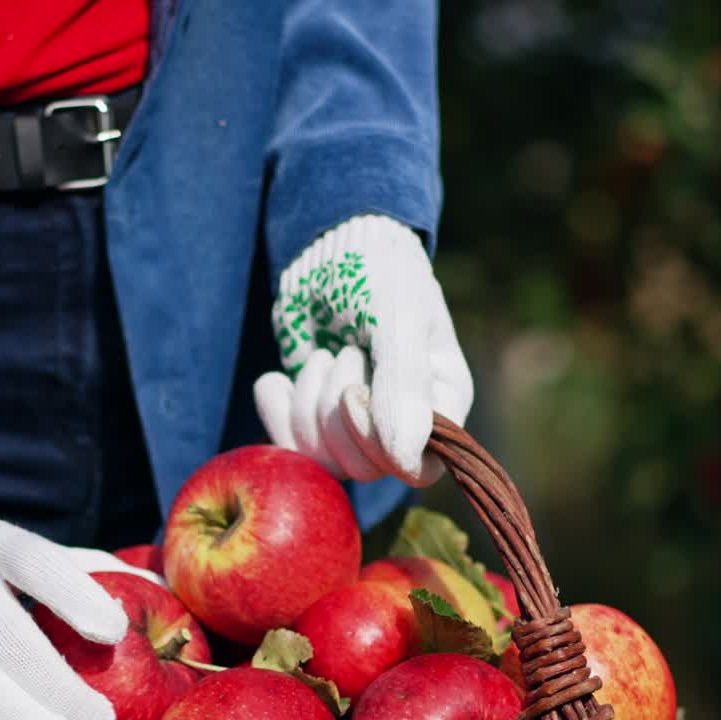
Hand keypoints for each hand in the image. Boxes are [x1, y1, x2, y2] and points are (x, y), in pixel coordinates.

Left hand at [254, 214, 472, 485]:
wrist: (330, 251)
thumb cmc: (379, 274)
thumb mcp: (396, 319)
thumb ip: (404, 385)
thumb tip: (406, 459)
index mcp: (443, 403)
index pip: (419, 468)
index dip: (379, 445)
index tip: (354, 393)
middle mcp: (407, 426)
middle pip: (366, 468)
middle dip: (336, 413)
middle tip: (341, 353)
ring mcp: (359, 429)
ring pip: (327, 461)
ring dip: (308, 408)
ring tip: (319, 355)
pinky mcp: (316, 423)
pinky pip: (292, 449)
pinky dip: (278, 412)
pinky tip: (277, 378)